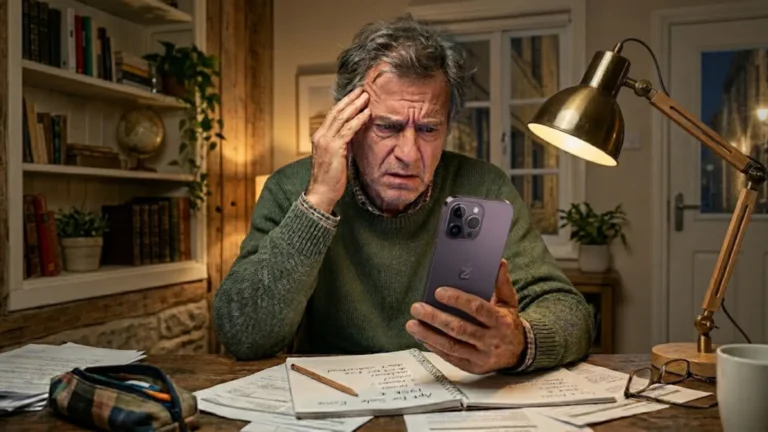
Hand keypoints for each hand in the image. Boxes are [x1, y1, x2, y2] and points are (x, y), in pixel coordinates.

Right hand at [305, 87, 370, 212]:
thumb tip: (353, 133)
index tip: (355, 96)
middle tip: (362, 90)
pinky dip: (358, 120)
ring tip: (366, 97)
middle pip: (336, 112)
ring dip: (355, 106)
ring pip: (341, 118)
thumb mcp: (336, 156)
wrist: (321, 192)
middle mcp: (320, 136)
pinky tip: (367, 114)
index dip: (344, 104)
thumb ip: (342, 143)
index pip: (332, 115)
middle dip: (350, 99)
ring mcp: (326, 141)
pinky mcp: (334, 148)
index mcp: (319, 137)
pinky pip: (348, 130)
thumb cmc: (329, 178)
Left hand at [406, 259, 525, 374]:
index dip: (458, 300)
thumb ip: (501, 282)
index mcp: (501, 321)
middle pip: (460, 329)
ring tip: (412, 324)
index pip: (478, 309)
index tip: (438, 292)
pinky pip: (450, 357)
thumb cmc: (508, 321)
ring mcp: (482, 356)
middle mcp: (492, 340)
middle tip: (417, 308)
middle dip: (435, 318)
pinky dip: (434, 347)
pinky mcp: (473, 367)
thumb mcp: (509, 301)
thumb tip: (499, 262)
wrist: (519, 352)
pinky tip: (421, 337)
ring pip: (452, 346)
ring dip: (429, 335)